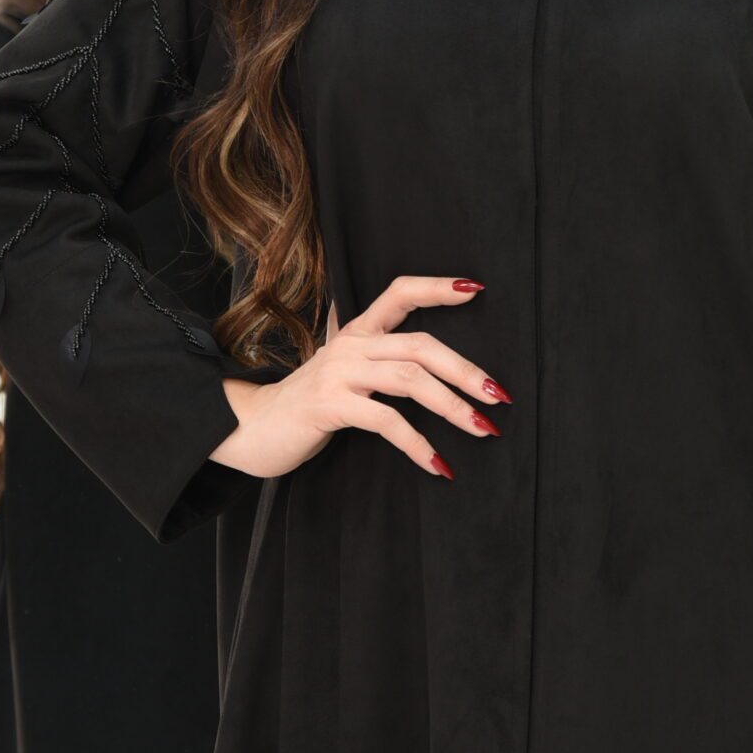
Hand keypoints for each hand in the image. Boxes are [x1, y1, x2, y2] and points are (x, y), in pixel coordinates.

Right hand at [208, 274, 508, 481]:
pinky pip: (386, 421)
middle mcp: (351, 345)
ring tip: (482, 428)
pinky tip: (438, 463)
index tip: (476, 289)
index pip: (400, 292)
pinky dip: (417, 444)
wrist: (253, 428)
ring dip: (452, 407)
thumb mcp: (344, 372)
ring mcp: (338, 373)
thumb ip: (378, 360)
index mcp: (358, 331)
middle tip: (499, 396)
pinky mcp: (329, 405)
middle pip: (420, 344)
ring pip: (410, 379)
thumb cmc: (309, 404)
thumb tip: (432, 369)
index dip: (437, 288)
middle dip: (465, 370)